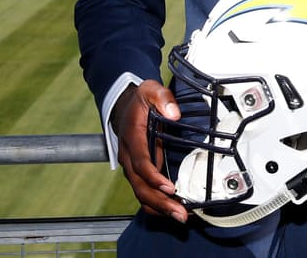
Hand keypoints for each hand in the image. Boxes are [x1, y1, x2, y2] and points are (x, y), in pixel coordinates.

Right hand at [112, 79, 187, 222]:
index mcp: (132, 139)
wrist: (126, 105)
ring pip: (142, 193)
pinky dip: (159, 204)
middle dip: (159, 202)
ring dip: (160, 208)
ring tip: (181, 216)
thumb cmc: (140, 100)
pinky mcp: (140, 172)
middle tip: (180, 213)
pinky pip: (146, 192)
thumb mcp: (150, 90)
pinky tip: (175, 210)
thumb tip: (174, 113)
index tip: (169, 187)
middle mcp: (129, 157)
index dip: (153, 177)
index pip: (140, 163)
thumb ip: (162, 98)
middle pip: (140, 186)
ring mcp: (133, 167)